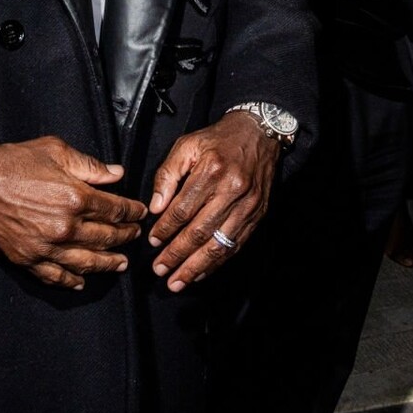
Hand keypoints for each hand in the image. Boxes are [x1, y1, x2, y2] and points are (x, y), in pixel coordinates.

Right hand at [0, 137, 147, 289]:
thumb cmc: (14, 161)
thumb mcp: (56, 151)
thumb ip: (90, 165)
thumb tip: (117, 174)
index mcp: (75, 197)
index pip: (115, 210)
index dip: (132, 212)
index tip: (140, 213)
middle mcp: (65, 226)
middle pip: (106, 237)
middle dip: (125, 237)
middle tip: (135, 236)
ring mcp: (46, 246)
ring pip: (86, 262)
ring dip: (107, 264)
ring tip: (120, 264)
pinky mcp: (27, 258)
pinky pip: (55, 276)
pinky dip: (70, 281)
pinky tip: (81, 281)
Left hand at [145, 111, 280, 291]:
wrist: (260, 132)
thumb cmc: (219, 139)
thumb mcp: (187, 145)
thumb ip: (167, 174)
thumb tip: (156, 207)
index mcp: (211, 171)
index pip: (182, 210)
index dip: (165, 229)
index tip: (153, 242)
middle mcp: (231, 190)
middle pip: (199, 232)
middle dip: (176, 255)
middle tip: (159, 270)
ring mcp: (248, 205)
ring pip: (218, 244)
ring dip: (196, 266)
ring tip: (178, 281)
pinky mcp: (258, 214)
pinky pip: (236, 244)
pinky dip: (217, 262)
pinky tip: (202, 272)